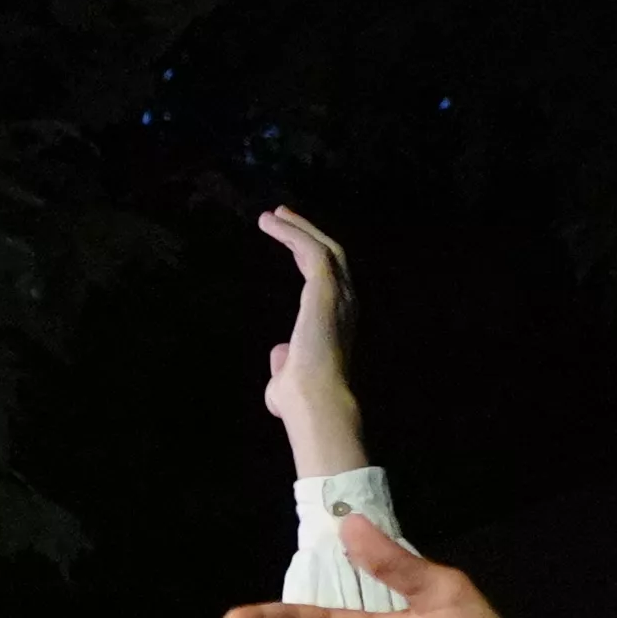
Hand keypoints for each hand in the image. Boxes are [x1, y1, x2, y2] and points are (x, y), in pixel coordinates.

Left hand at [256, 200, 362, 481]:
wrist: (312, 402)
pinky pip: (312, 250)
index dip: (307, 256)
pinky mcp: (325, 290)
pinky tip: (272, 223)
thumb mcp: (287, 378)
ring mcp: (339, 295)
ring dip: (298, 228)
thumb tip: (278, 353)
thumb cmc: (299, 401)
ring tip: (272, 215)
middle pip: (331, 256)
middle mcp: (344, 303)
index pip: (326, 279)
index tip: (288, 240)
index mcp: (337, 322)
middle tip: (281, 216)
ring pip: (324, 247)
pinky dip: (293, 233)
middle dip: (306, 233)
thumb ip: (284, 362)